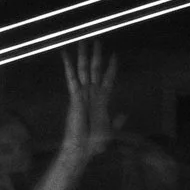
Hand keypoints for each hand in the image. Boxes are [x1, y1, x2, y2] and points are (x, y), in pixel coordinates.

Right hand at [60, 41, 121, 160]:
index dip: (112, 67)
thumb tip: (124, 114)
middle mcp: (92, 94)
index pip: (108, 79)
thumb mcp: (111, 132)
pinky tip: (64, 53)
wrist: (82, 150)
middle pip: (95, 69)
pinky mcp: (75, 97)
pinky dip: (68, 66)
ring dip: (83, 55)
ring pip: (83, 69)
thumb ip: (117, 121)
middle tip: (97, 40)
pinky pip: (71, 78)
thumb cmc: (94, 144)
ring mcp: (83, 94)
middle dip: (96, 55)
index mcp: (102, 101)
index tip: (115, 55)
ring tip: (83, 40)